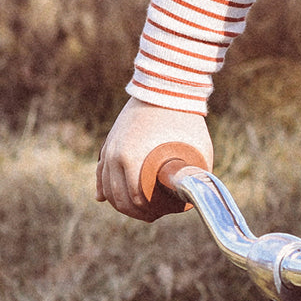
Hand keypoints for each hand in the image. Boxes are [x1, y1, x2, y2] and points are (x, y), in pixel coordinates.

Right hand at [97, 98, 213, 221]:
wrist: (166, 84)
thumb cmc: (185, 118)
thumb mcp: (198, 151)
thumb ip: (198, 175)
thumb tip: (201, 200)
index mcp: (130, 160)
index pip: (134, 200)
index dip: (148, 212)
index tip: (162, 214)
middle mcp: (114, 155)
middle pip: (119, 197)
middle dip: (135, 211)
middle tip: (153, 215)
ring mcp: (110, 147)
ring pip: (106, 186)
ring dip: (119, 202)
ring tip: (137, 209)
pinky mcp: (110, 140)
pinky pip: (100, 169)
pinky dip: (102, 185)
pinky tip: (103, 198)